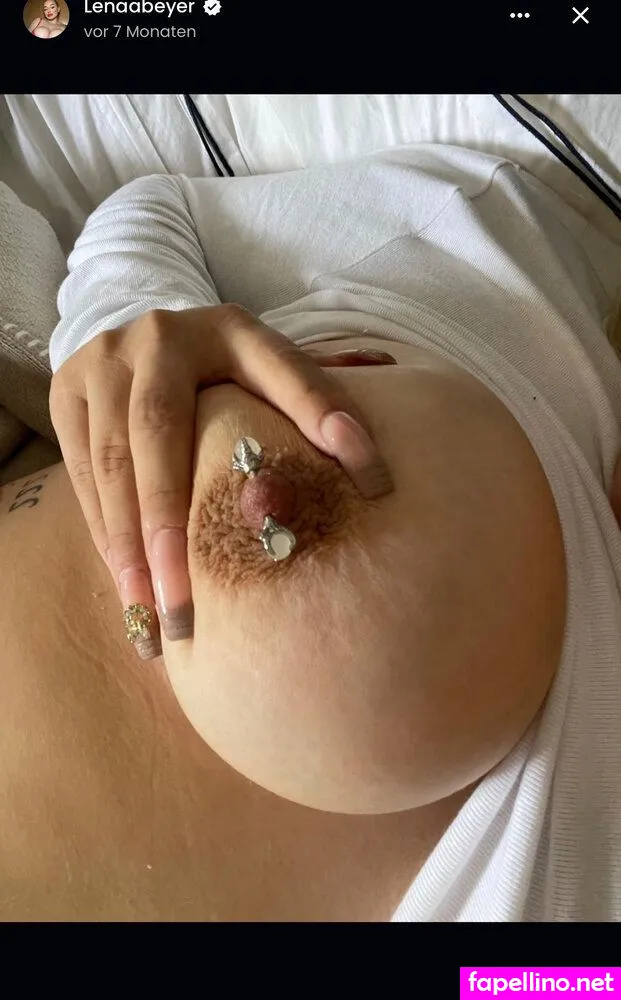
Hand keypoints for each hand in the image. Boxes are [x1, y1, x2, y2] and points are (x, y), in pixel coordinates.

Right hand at [49, 304, 394, 659]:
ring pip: (110, 460)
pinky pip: (82, 474)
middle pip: (158, 428)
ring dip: (128, 544)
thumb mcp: (272, 374)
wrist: (144, 340)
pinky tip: (128, 585)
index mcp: (231, 329)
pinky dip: (106, 532)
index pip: (283, 372)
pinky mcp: (64, 390)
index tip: (369, 478)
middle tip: (184, 602)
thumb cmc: (226, 373)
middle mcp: (160, 337)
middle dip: (168, 520)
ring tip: (150, 614)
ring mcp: (103, 361)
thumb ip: (319, 407)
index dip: (321, 416)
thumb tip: (376, 476)